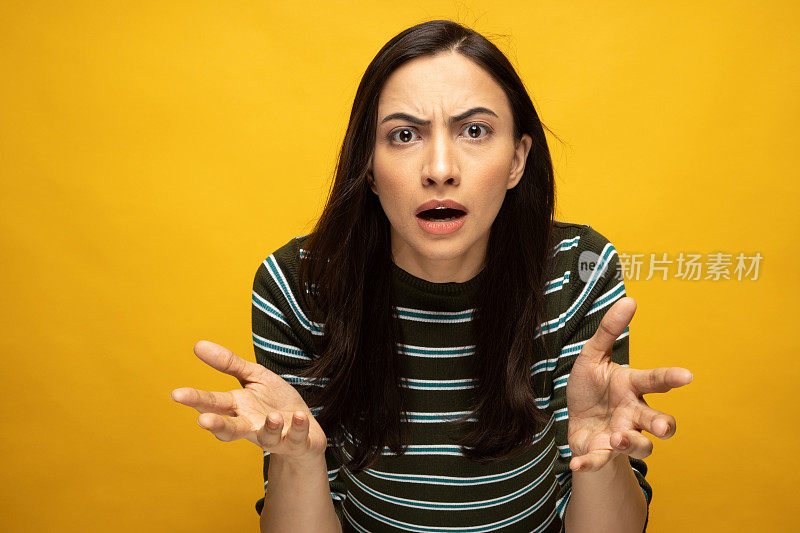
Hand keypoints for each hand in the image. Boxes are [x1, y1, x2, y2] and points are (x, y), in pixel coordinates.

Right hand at [170, 340, 327, 462]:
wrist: (305, 428)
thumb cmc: (274, 401)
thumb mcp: (254, 377)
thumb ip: (229, 363)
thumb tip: (198, 344)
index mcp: (238, 408)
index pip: (213, 403)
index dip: (195, 399)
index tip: (176, 394)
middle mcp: (252, 425)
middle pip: (231, 428)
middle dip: (217, 425)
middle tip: (203, 421)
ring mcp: (274, 436)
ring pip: (266, 437)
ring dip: (269, 428)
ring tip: (272, 416)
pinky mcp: (295, 441)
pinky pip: (296, 436)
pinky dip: (298, 427)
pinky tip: (298, 416)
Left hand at [565, 297, 692, 471]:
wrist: (576, 418)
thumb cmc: (591, 386)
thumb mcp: (592, 355)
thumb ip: (609, 330)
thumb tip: (630, 299)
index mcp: (632, 387)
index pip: (655, 381)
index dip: (670, 378)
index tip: (686, 375)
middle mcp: (633, 413)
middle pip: (658, 421)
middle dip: (663, 424)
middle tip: (661, 426)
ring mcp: (620, 435)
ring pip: (639, 445)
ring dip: (631, 443)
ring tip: (617, 436)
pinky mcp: (601, 452)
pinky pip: (599, 460)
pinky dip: (590, 463)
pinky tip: (576, 464)